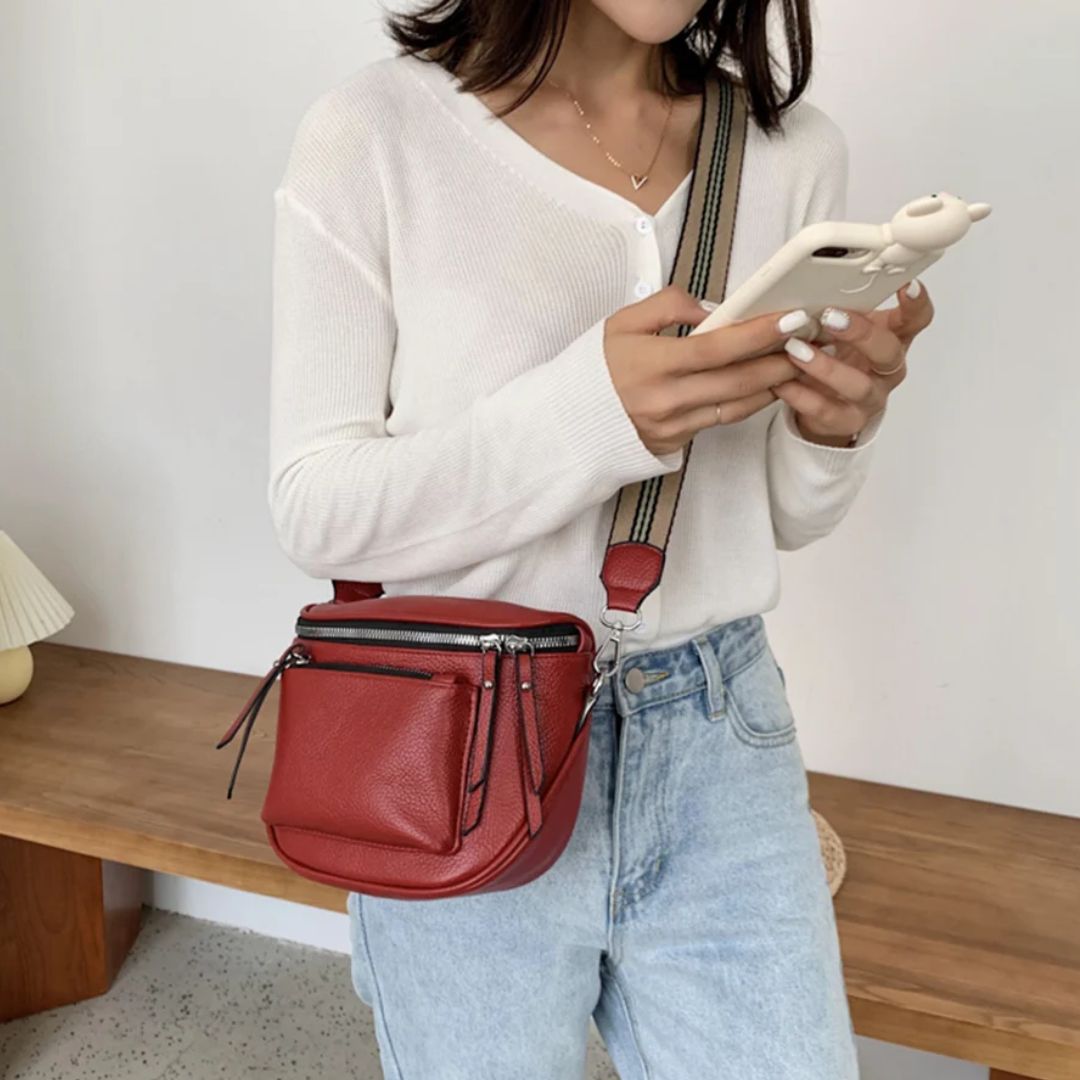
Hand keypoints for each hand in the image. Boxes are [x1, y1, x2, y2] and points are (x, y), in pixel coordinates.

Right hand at [603, 285, 805, 456]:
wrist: (567, 422)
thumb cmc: (594, 368)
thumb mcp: (621, 323)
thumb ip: (668, 306)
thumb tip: (713, 308)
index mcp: (653, 364)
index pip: (718, 347)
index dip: (759, 333)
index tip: (792, 318)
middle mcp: (667, 399)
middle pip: (738, 380)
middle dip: (780, 359)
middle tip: (811, 341)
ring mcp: (673, 426)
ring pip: (736, 405)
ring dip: (773, 384)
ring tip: (798, 362)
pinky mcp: (676, 443)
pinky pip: (719, 420)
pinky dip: (747, 402)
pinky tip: (765, 386)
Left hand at [771, 280, 934, 445]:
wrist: (826, 407)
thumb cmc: (838, 357)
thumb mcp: (843, 329)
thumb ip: (840, 308)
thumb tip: (812, 281)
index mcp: (892, 339)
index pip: (916, 319)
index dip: (916, 304)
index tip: (906, 285)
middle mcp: (887, 370)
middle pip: (888, 351)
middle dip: (861, 333)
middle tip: (830, 317)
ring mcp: (870, 398)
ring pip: (858, 385)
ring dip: (825, 367)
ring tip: (796, 351)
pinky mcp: (847, 421)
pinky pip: (827, 411)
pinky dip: (802, 396)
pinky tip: (783, 383)